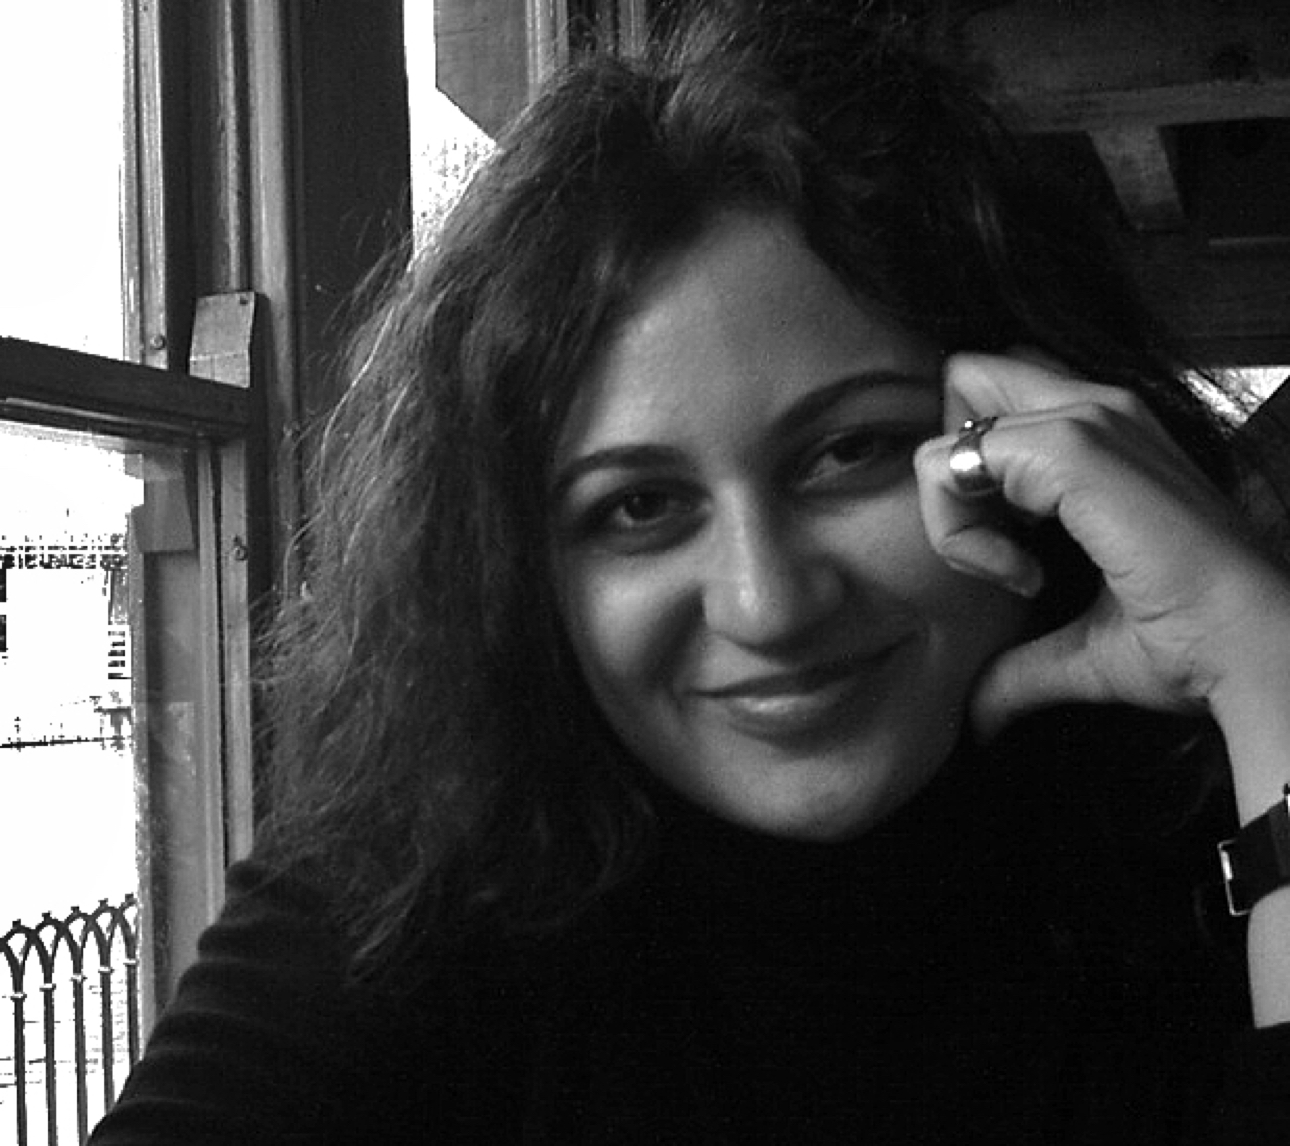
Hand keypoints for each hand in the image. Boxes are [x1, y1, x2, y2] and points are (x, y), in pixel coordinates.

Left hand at [914, 350, 1289, 740]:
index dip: (969, 481)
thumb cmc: (1192, 643)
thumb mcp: (1083, 644)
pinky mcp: (1073, 448)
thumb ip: (1019, 664)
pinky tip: (1022, 577)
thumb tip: (975, 715)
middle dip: (950, 471)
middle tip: (997, 545)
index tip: (1015, 563)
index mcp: (1103, 434)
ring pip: (947, 432)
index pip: (989, 401)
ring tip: (1017, 573)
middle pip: (963, 378)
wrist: (1253, 649)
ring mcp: (1086, 420)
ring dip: (955, 517)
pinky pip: (949, 466)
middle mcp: (1095, 407)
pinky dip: (960, 535)